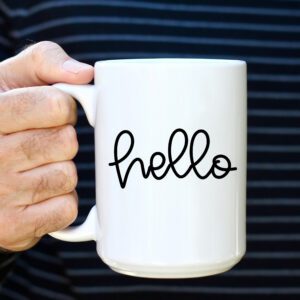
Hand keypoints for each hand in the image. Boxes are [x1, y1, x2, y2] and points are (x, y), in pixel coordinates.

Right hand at [0, 41, 93, 250]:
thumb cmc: (4, 119)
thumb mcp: (12, 78)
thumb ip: (47, 62)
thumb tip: (86, 74)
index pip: (57, 106)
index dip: (63, 108)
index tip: (51, 112)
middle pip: (66, 142)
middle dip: (62, 140)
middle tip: (41, 141)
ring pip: (67, 176)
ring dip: (60, 170)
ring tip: (35, 167)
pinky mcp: (14, 227)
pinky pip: (65, 208)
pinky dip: (60, 200)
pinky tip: (38, 193)